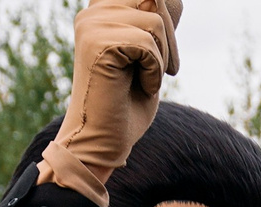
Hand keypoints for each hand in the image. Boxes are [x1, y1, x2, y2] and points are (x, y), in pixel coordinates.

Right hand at [40, 0, 179, 206]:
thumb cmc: (128, 101)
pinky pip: (148, 45)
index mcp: (101, 10)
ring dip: (161, 59)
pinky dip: (154, 71)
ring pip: (155, 23)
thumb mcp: (148, 52)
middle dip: (169, 41)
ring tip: (144, 79)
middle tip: (161, 70)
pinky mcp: (97, 44)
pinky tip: (140, 86)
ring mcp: (91, 26)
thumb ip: (153, 21)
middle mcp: (91, 12)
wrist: (104, 140)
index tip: (160, 56)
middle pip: (155, 3)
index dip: (168, 23)